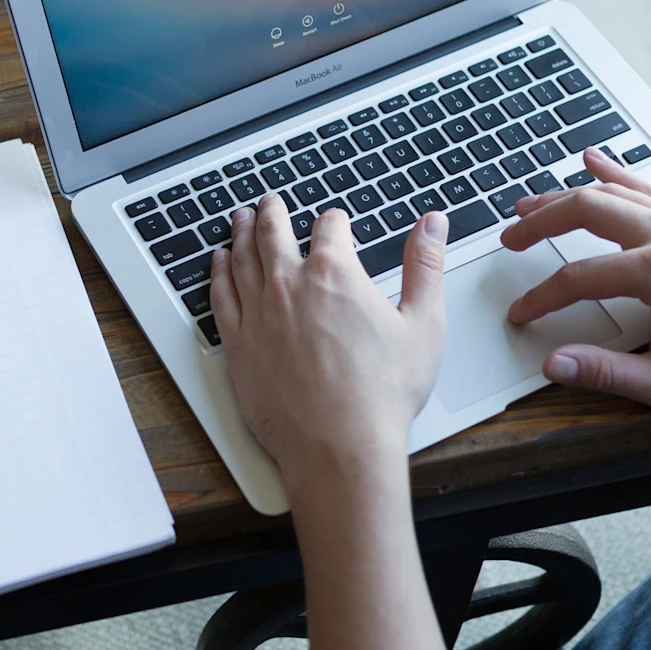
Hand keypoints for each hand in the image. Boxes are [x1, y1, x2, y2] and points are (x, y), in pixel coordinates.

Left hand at [209, 194, 447, 502]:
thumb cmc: (381, 395)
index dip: (335, 221)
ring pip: (241, 257)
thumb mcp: (423, 324)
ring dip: (241, 232)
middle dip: (273, 211)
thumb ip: (425, 267)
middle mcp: (289, 285)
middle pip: (273, 231)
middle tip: (270, 202)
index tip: (335, 224)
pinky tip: (218, 264)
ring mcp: (258, 313)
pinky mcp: (237, 344)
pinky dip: (218, 272)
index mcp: (335, 273)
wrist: (338, 447)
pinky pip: (220, 296)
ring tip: (240, 219)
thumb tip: (432, 225)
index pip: (329, 226)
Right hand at [498, 148, 650, 409]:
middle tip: (511, 235)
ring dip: (567, 194)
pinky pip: (649, 187)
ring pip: (614, 192)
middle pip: (587, 210)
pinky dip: (616, 172)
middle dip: (540, 221)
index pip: (577, 276)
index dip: (541, 297)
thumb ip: (605, 372)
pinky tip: (595, 161)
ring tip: (532, 202)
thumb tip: (555, 364)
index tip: (522, 313)